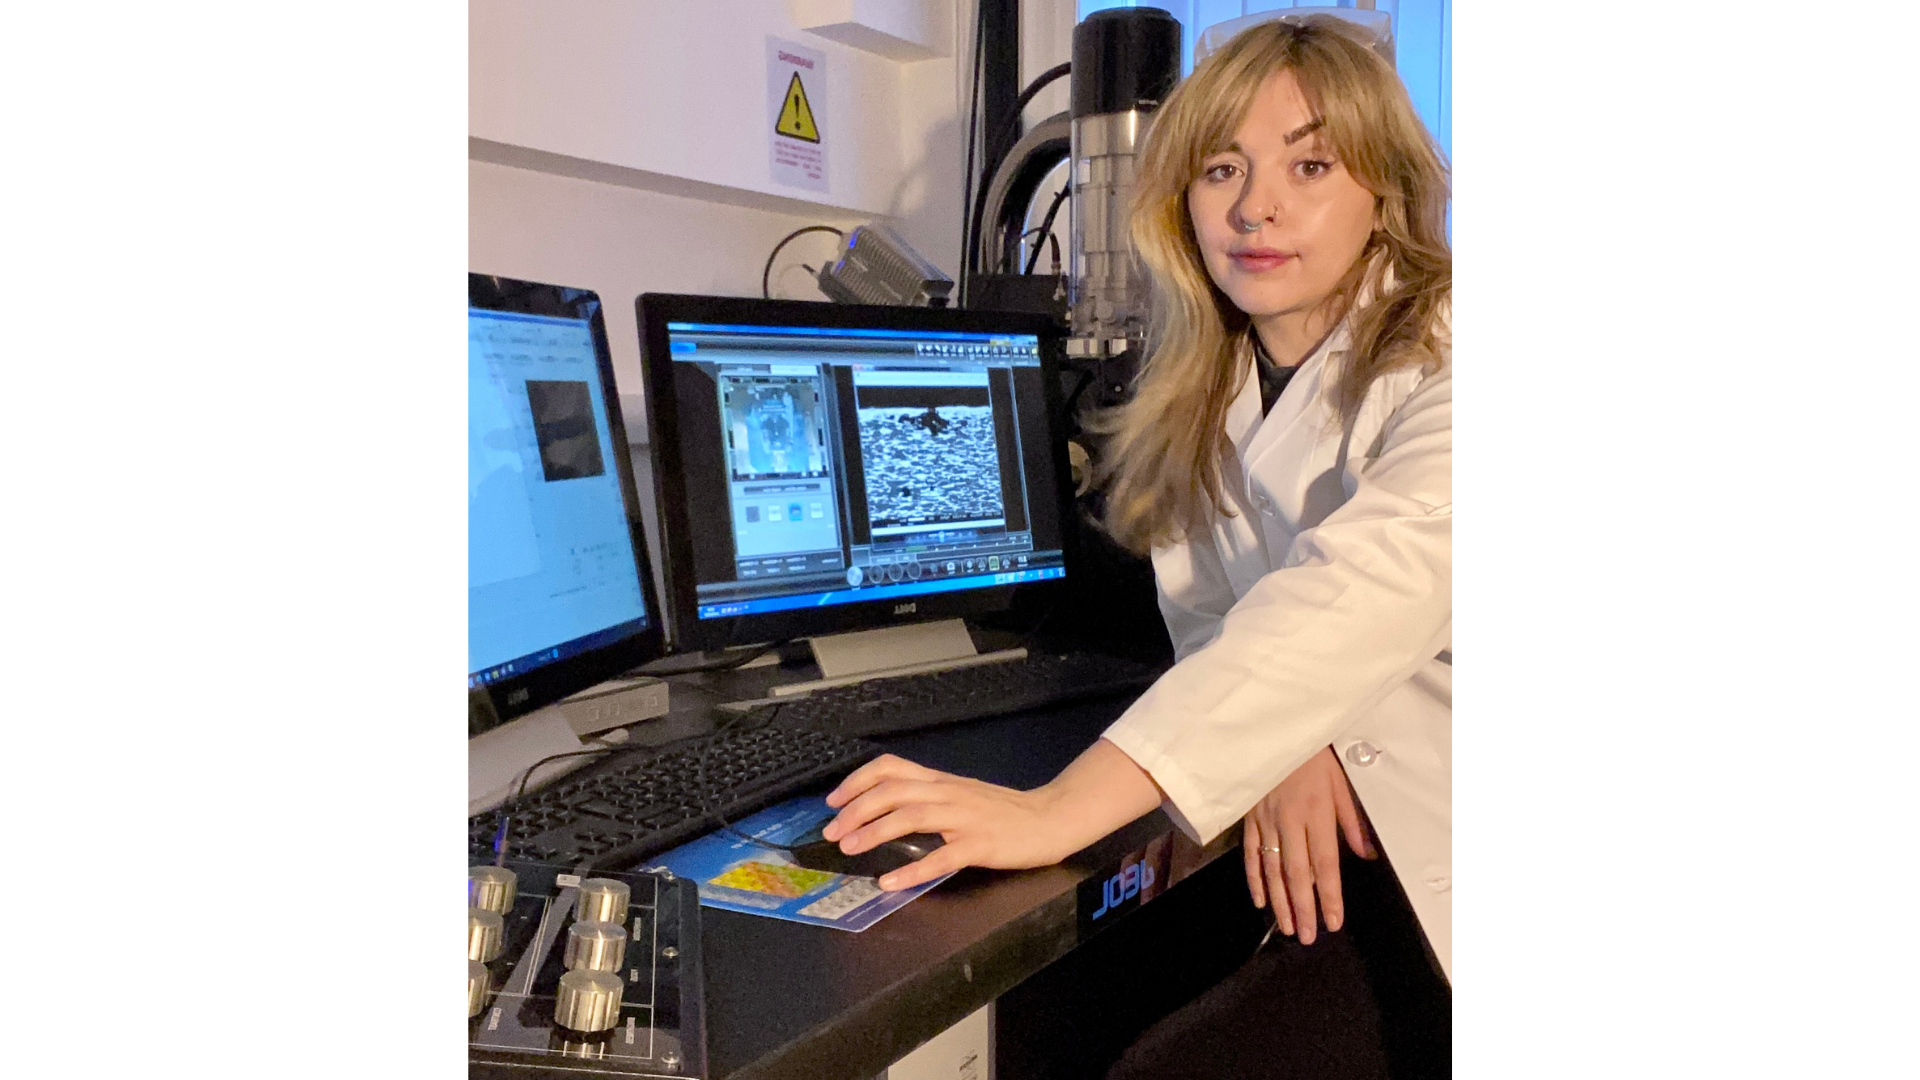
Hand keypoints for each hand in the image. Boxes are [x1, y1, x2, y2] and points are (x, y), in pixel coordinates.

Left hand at [821, 754, 1072, 890]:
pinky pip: (941, 857)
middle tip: (833, 832)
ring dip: (874, 833)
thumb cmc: (1003, 811)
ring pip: (910, 817)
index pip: (891, 768)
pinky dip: (912, 870)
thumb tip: (885, 806)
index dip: (857, 781)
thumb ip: (928, 795)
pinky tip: (890, 882)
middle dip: (855, 810)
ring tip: (850, 849)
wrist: (1049, 818)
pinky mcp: (979, 844)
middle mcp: (947, 793)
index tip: (833, 801)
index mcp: (940, 781)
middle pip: (892, 791)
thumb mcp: (960, 793)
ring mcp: (964, 818)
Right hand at [1243, 745, 1375, 944]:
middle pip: (1297, 872)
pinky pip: (1249, 852)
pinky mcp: (1248, 816)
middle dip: (1303, 907)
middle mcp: (1290, 819)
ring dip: (1280, 901)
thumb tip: (1366, 854)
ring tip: (1288, 926)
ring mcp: (1265, 819)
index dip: (1330, 895)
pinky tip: (1260, 900)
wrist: (1272, 729)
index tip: (1334, 921)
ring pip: (1272, 868)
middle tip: (1308, 936)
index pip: (1326, 862)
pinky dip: (1254, 878)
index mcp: (1317, 811)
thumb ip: (1351, 821)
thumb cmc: (1312, 755)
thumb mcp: (1341, 782)